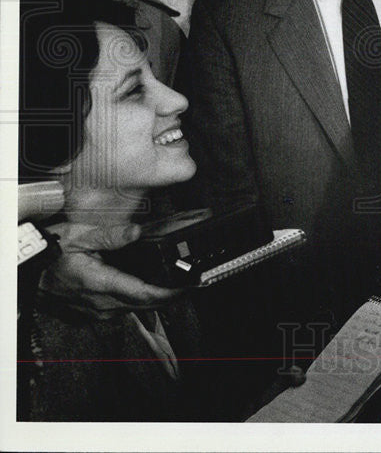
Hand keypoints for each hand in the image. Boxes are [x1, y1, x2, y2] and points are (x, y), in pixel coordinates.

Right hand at [39, 222, 184, 319]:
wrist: (25, 270)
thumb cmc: (50, 252)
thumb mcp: (79, 235)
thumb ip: (110, 235)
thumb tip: (137, 232)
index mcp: (100, 284)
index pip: (144, 294)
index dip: (170, 293)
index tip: (189, 287)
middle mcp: (100, 303)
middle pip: (144, 304)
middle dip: (169, 296)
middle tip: (190, 284)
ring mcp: (95, 311)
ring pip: (134, 309)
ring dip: (154, 300)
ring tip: (175, 286)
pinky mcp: (91, 312)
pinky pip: (121, 310)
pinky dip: (137, 300)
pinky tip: (147, 289)